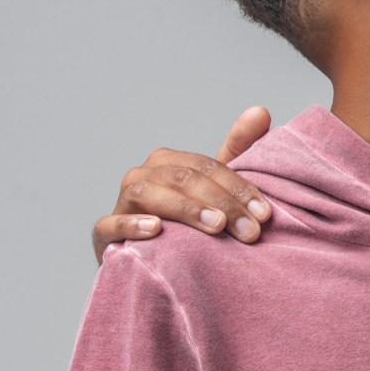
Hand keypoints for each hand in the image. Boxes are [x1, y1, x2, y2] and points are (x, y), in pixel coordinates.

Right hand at [92, 107, 273, 264]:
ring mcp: (122, 202)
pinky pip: (111, 224)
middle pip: (184, 180)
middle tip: (250, 231)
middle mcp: (143, 175)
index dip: (238, 189)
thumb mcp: (214, 186)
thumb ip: (237, 149)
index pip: (208, 167)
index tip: (264, 214)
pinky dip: (132, 224)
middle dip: (222, 204)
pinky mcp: (104, 232)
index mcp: (169, 162)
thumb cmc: (187, 220)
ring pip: (149, 196)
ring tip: (215, 226)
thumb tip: (261, 111)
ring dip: (186, 209)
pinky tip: (155, 229)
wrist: (151, 259)